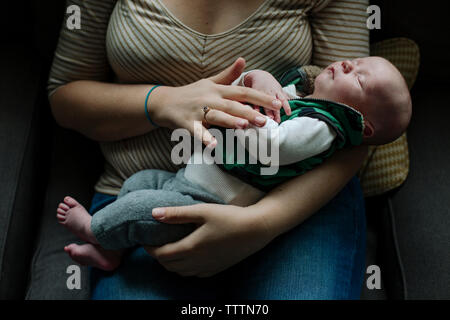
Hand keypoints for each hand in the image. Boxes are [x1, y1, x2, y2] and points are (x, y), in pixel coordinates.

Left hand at [144, 203, 274, 277]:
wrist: (257, 229)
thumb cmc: (230, 217)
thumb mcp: (202, 210)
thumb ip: (177, 213)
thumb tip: (154, 213)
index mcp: (191, 247)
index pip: (161, 254)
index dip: (149, 249)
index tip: (145, 240)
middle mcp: (197, 262)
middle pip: (169, 265)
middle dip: (158, 256)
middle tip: (155, 244)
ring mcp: (208, 267)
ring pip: (181, 272)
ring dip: (170, 263)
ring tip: (169, 250)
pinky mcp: (217, 268)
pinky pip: (194, 274)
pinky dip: (185, 269)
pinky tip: (189, 258)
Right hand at [149, 57, 282, 145]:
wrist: (163, 102)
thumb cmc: (190, 94)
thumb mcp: (209, 82)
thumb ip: (228, 75)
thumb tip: (243, 60)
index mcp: (217, 89)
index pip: (242, 91)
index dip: (260, 97)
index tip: (278, 103)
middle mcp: (209, 98)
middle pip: (232, 104)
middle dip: (250, 111)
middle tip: (266, 120)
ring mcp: (198, 111)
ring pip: (216, 115)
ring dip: (229, 120)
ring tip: (243, 125)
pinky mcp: (187, 123)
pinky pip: (197, 132)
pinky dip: (204, 138)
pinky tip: (213, 145)